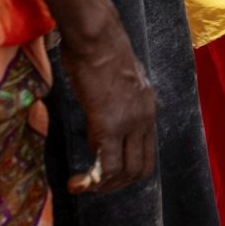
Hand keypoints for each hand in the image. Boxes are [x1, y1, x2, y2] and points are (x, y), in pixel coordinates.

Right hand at [58, 24, 156, 194]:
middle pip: (142, 167)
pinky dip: (93, 181)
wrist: (97, 39)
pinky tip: (76, 181)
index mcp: (148, 108)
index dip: (128, 170)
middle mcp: (145, 118)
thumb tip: (107, 116)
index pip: (148, 151)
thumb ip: (120, 101)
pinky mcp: (109, 124)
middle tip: (93, 185)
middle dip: (117, 184)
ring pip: (126, 171)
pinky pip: (107, 165)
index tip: (105, 173)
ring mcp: (130, 123)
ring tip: (83, 184)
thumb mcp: (120, 80)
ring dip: (104, 185)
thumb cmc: (102, 53)